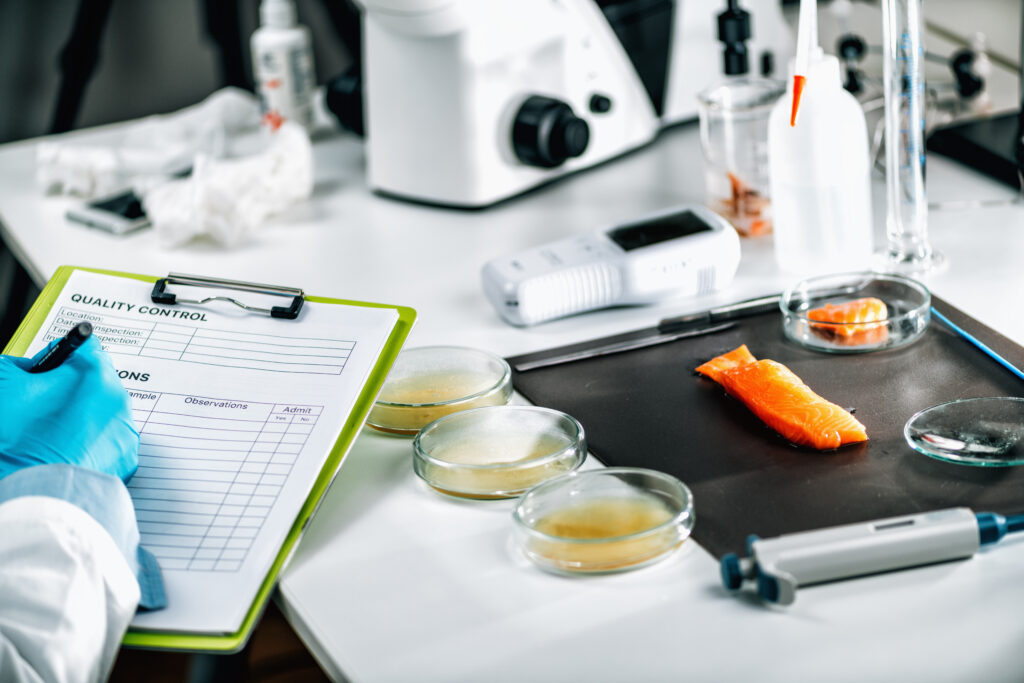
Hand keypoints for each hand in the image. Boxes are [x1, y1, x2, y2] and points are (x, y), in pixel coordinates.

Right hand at [0, 336, 138, 480]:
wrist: (36, 496)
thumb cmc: (19, 442)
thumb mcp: (4, 386)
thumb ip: (17, 366)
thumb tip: (27, 367)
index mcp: (93, 374)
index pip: (85, 348)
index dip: (60, 358)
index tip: (46, 371)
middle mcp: (118, 400)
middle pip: (95, 384)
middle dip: (71, 392)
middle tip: (42, 409)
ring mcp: (125, 432)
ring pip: (102, 416)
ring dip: (82, 421)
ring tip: (52, 438)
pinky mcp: (126, 461)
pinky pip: (108, 446)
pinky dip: (90, 448)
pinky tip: (66, 456)